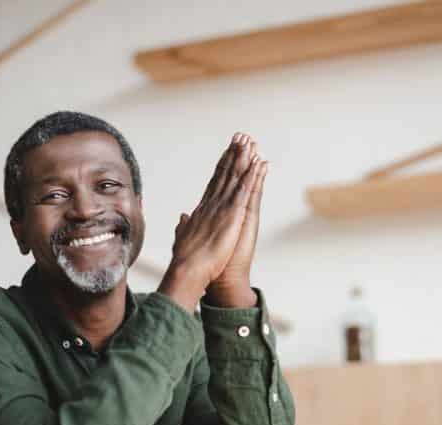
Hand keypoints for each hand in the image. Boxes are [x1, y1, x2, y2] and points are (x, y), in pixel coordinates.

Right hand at [158, 133, 259, 311]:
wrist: (187, 271)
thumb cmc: (186, 260)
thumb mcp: (184, 237)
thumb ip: (185, 224)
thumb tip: (183, 216)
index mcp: (203, 210)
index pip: (215, 182)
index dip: (222, 165)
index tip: (227, 151)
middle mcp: (212, 204)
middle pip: (225, 174)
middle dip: (233, 154)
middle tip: (240, 137)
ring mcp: (222, 208)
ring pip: (235, 178)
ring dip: (243, 159)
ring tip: (250, 142)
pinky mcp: (232, 216)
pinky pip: (244, 191)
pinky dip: (251, 176)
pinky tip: (258, 164)